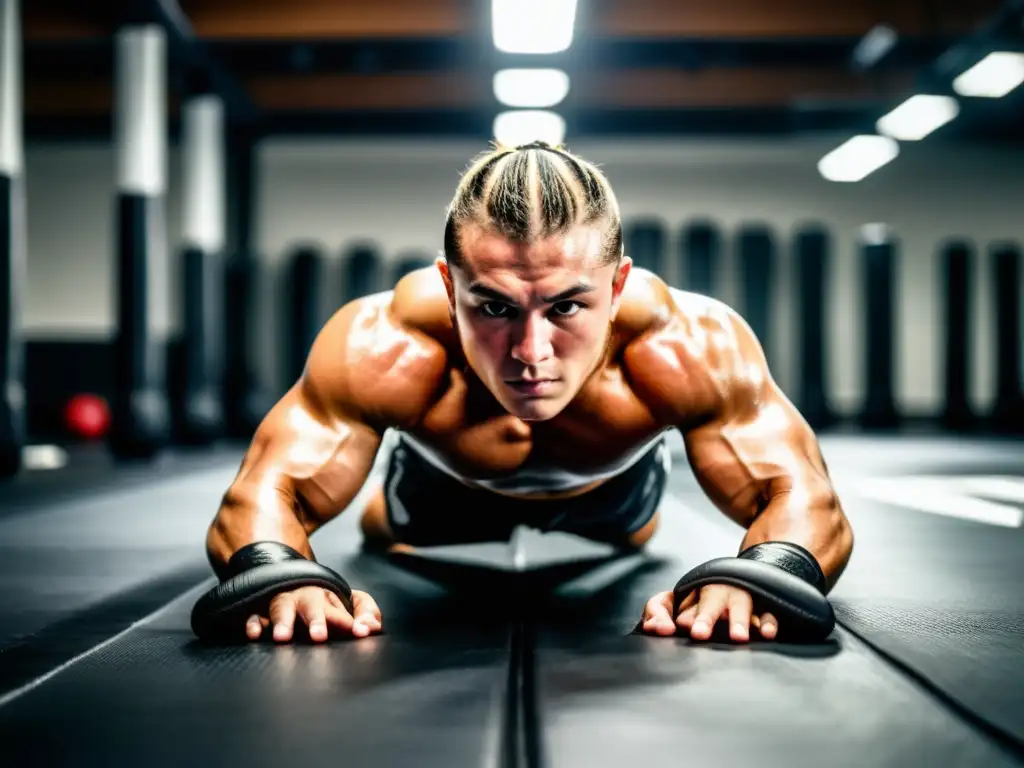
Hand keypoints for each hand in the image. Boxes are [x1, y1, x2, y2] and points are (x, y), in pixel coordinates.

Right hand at [245, 586, 381, 642]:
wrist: (290, 577)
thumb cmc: (325, 600)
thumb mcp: (350, 602)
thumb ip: (366, 613)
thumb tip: (372, 628)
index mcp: (328, 598)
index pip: (343, 611)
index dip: (352, 622)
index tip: (360, 633)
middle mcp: (305, 599)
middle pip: (312, 605)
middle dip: (315, 620)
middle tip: (319, 636)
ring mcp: (282, 604)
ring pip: (281, 608)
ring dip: (282, 621)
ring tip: (283, 637)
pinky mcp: (260, 611)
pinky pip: (254, 615)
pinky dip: (253, 622)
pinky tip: (254, 634)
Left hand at [640, 585, 777, 642]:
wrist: (736, 579)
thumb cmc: (697, 601)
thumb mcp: (670, 603)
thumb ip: (656, 613)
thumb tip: (659, 628)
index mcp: (691, 592)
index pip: (679, 604)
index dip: (676, 616)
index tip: (672, 629)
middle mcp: (717, 594)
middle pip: (709, 601)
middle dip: (705, 617)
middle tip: (698, 634)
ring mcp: (741, 599)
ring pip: (740, 605)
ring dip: (738, 620)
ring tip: (738, 637)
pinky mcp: (763, 607)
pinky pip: (769, 612)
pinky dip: (769, 621)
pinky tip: (766, 633)